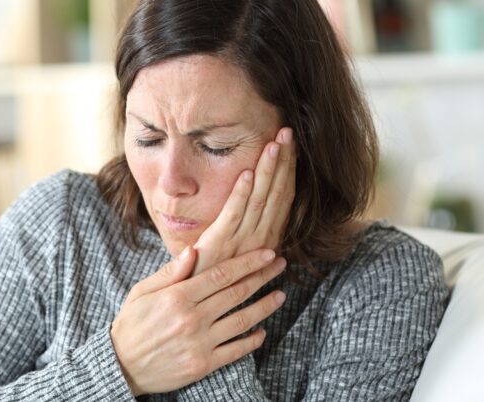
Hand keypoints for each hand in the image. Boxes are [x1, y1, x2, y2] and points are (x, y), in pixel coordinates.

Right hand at [111, 247, 286, 395]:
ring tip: (280, 295)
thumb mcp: (142, 292)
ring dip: (265, 306)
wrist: (121, 365)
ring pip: (242, 320)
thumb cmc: (131, 324)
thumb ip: (169, 272)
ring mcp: (199, 342)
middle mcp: (192, 318)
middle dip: (262, 277)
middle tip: (280, 266)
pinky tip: (262, 331)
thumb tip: (193, 250)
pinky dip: (252, 340)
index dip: (248, 263)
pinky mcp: (203, 364)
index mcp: (177, 296)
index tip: (267, 253)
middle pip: (236, 293)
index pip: (221, 274)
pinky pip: (235, 351)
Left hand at [193, 128, 295, 274]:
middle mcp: (260, 239)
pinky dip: (240, 193)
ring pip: (259, 200)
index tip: (292, 145)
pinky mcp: (219, 244)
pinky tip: (246, 173)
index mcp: (266, 239)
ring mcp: (240, 242)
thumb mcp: (236, 251)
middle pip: (276, 194)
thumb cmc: (212, 275)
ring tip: (274, 144)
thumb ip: (248, 232)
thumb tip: (265, 218)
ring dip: (267, 171)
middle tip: (288, 132)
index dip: (288, 170)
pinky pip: (233, 214)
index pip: (282, 198)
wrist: (193, 303)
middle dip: (283, 162)